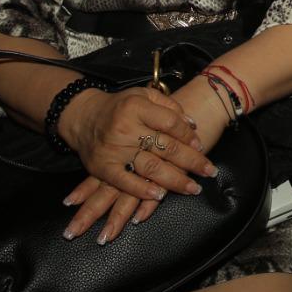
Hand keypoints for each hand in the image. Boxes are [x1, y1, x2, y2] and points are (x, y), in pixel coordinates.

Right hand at [57, 86, 214, 239]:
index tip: (201, 146)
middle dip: (191, 161)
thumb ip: (169, 107)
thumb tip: (192, 125)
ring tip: (193, 188)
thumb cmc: (120, 107)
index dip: (189, 136)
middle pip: (166, 147)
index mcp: (137, 107)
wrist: (82, 117)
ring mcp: (114, 149)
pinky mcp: (103, 167)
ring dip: (175, 180)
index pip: (171, 123)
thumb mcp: (144, 96)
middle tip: (209, 171)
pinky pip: (125, 182)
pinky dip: (142, 191)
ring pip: (150, 167)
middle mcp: (126, 128)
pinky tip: (160, 195)